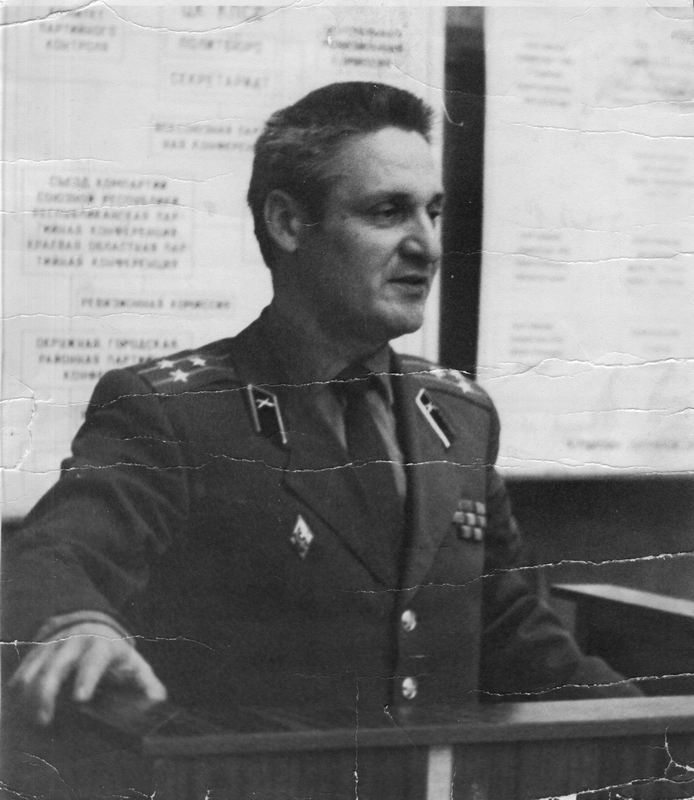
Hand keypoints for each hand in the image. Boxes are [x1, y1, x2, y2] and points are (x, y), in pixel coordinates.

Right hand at [8, 622, 166, 725]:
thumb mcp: (135, 665)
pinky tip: (17, 702)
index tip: (80, 698)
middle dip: (48, 692)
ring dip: (30, 694)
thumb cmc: (116, 656)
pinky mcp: (40, 650)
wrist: (94, 628)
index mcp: (103, 646)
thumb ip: (146, 683)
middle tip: (44, 720)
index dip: (87, 678)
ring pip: (37, 667)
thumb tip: (158, 700)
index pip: (94, 660)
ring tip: (33, 719)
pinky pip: (25, 666)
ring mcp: (55, 644)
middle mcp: (76, 642)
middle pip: (58, 665)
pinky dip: (19, 684)